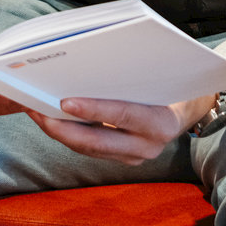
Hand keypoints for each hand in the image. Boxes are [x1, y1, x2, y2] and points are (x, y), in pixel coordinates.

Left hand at [27, 92, 214, 164]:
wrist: (187, 111)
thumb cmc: (169, 88)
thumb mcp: (157, 78)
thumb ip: (131, 77)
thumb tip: (89, 65)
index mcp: (160, 122)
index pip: (123, 114)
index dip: (93, 109)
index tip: (66, 101)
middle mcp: (148, 146)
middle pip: (97, 142)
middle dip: (62, 128)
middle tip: (38, 111)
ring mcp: (135, 157)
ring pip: (89, 149)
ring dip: (60, 132)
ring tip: (37, 113)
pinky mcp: (123, 160)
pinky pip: (92, 150)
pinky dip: (71, 135)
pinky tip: (54, 121)